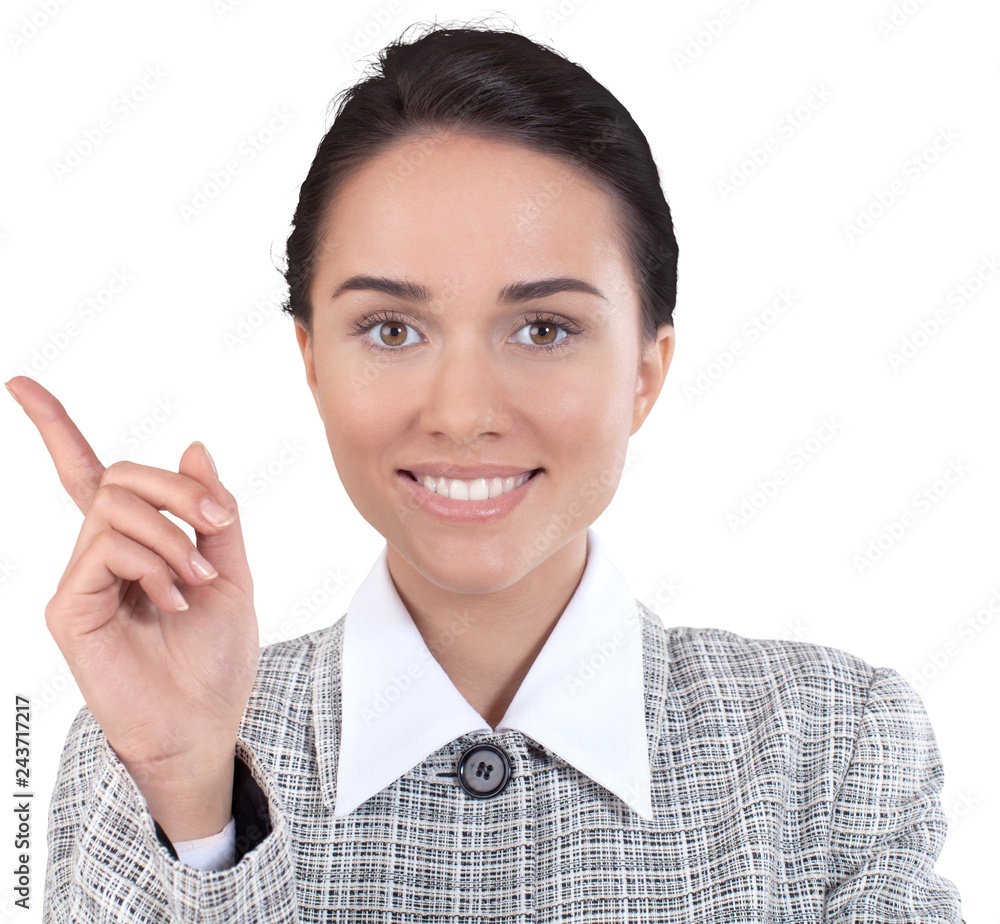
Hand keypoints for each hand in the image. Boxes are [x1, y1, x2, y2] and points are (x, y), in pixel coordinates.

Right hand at [6, 375, 258, 834]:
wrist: (205, 724)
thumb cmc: (214, 656)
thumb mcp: (230, 571)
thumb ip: (212, 514)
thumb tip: (194, 447)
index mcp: (135, 544)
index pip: (87, 476)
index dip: (55, 428)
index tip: (22, 384)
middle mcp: (98, 555)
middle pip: (118, 476)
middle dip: (179, 491)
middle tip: (217, 525)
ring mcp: (80, 580)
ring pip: (115, 506)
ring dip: (173, 536)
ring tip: (198, 582)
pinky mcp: (69, 607)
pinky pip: (107, 547)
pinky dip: (155, 564)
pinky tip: (176, 600)